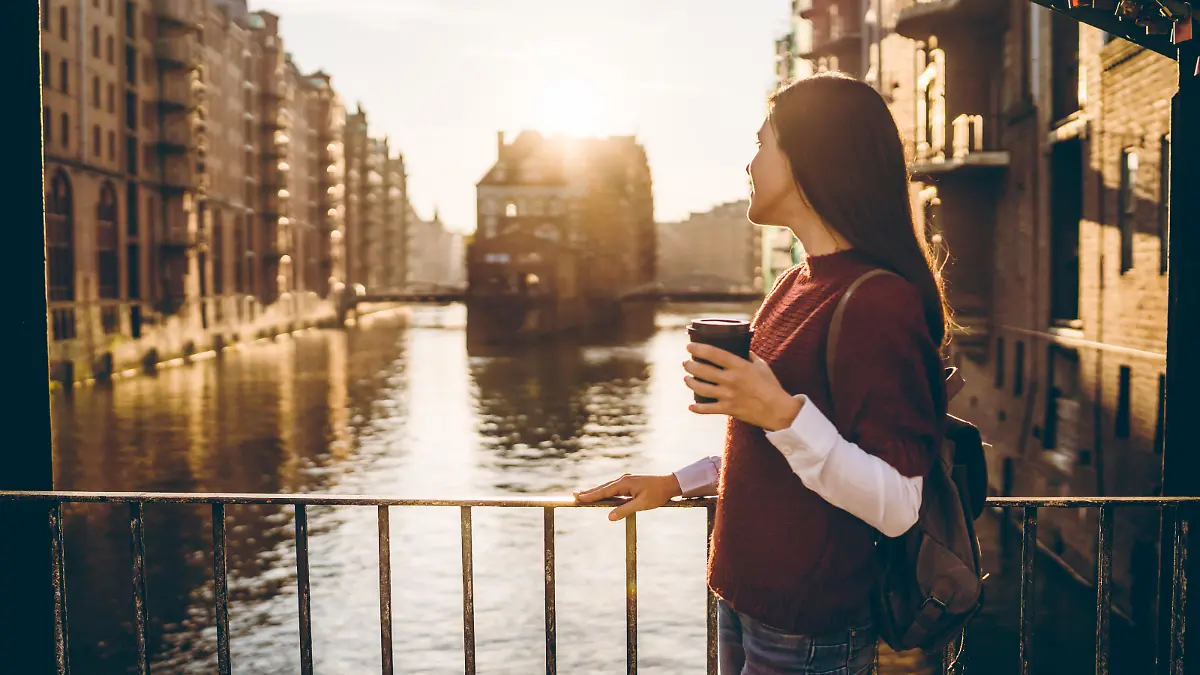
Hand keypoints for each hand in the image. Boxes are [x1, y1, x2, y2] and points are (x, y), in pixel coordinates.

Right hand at [573, 474, 682, 520]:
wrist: (670, 484)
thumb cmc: (657, 494)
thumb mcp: (642, 504)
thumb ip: (625, 510)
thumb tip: (609, 517)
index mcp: (624, 483)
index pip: (603, 491)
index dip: (590, 495)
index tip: (578, 498)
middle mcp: (623, 479)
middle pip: (602, 487)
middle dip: (589, 492)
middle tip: (574, 495)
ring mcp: (626, 480)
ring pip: (607, 487)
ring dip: (596, 491)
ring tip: (584, 495)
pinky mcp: (630, 483)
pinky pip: (614, 488)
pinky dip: (605, 491)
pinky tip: (602, 494)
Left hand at [683, 343, 801, 430]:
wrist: (778, 410)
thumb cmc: (770, 385)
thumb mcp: (761, 365)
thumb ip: (748, 356)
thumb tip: (739, 347)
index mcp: (739, 366)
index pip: (714, 354)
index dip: (699, 349)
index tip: (689, 347)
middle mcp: (731, 380)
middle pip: (702, 371)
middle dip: (690, 366)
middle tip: (686, 363)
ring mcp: (728, 395)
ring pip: (701, 389)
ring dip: (690, 383)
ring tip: (686, 379)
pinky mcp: (728, 409)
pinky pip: (708, 409)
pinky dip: (697, 409)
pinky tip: (691, 406)